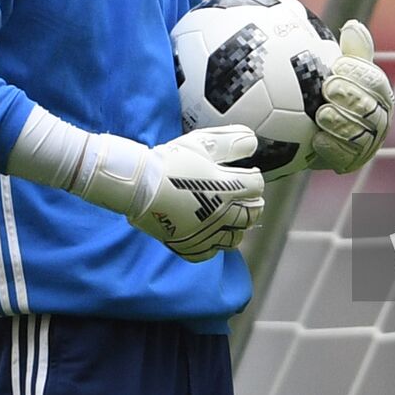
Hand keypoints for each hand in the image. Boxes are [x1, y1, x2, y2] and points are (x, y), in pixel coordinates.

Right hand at [77, 125, 264, 261]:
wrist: (138, 184)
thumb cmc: (169, 162)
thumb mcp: (200, 144)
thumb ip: (229, 142)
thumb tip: (253, 141)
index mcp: (226, 188)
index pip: (256, 186)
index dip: (255, 179)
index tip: (251, 176)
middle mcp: (220, 214)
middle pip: (251, 214)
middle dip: (252, 204)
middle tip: (249, 199)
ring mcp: (205, 233)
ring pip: (235, 237)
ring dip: (238, 227)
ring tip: (233, 218)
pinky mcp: (189, 245)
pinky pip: (211, 252)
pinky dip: (215, 244)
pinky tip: (213, 234)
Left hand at [311, 20, 393, 173]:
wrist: (300, 128)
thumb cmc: (321, 91)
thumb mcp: (334, 70)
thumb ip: (350, 52)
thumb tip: (353, 26)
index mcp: (377, 92)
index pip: (374, 81)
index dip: (358, 73)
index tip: (337, 66)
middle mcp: (379, 118)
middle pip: (372, 109)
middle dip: (352, 97)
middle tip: (327, 87)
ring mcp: (368, 143)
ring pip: (362, 135)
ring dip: (342, 123)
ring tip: (321, 114)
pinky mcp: (351, 162)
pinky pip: (347, 158)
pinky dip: (333, 149)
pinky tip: (316, 140)